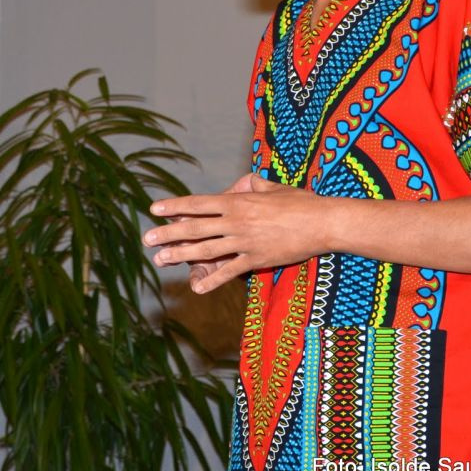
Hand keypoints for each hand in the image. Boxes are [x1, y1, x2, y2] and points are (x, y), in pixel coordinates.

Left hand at [144, 174, 329, 293]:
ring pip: (206, 249)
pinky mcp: (257, 260)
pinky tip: (197, 287)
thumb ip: (252, 185)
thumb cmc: (300, 201)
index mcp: (238, 201)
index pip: (198, 203)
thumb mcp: (272, 186)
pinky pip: (230, 271)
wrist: (323, 222)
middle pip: (195, 227)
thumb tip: (243, 183)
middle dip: (168, 233)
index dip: (174, 206)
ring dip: (181, 255)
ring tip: (161, 259)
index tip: (155, 209)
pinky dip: (213, 280)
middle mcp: (236, 221)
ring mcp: (245, 241)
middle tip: (147, 238)